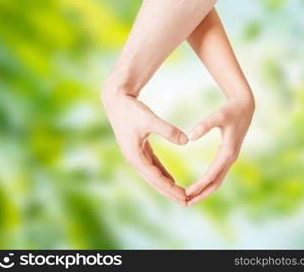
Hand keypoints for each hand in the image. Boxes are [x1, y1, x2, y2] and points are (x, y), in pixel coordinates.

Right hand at [101, 87, 188, 205]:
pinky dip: (162, 173)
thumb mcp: (150, 119)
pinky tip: (171, 179)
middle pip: (155, 181)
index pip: (156, 178)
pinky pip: (153, 165)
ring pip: (153, 175)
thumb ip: (168, 130)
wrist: (116, 100)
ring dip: (166, 185)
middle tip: (187, 202)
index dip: (171, 189)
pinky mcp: (139, 149)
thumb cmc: (131, 109)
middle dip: (170, 192)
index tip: (185, 197)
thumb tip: (186, 141)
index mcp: (135, 157)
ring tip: (180, 194)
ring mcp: (136, 155)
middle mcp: (134, 159)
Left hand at [186, 97, 254, 205]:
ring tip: (190, 198)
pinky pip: (218, 174)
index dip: (199, 184)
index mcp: (228, 152)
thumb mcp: (217, 115)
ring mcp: (230, 158)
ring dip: (205, 191)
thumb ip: (204, 125)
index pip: (212, 174)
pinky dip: (208, 183)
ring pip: (218, 180)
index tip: (187, 192)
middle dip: (201, 194)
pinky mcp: (228, 156)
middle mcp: (230, 158)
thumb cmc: (230, 110)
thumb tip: (189, 138)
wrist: (245, 107)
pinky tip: (199, 186)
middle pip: (216, 183)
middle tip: (185, 202)